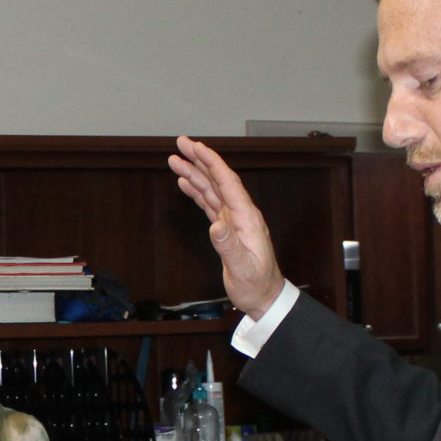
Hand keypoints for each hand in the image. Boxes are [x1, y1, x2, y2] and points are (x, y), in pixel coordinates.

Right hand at [169, 137, 285, 318]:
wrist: (264, 296)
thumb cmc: (256, 284)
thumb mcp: (242, 267)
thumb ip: (229, 245)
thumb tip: (215, 225)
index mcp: (246, 218)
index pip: (227, 182)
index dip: (211, 162)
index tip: (195, 147)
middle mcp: (240, 214)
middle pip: (218, 179)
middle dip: (199, 160)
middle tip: (181, 143)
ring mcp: (234, 220)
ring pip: (212, 190)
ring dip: (195, 174)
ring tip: (175, 160)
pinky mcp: (227, 228)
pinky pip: (210, 204)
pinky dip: (197, 192)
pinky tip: (186, 183)